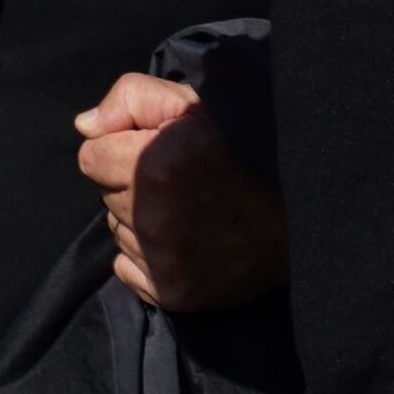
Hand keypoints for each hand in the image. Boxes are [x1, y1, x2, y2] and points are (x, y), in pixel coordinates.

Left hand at [77, 71, 287, 313]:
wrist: (307, 208)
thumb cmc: (247, 147)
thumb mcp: (193, 102)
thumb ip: (129, 98)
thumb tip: (86, 127)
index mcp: (154, 168)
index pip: (90, 156)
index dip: (121, 147)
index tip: (157, 150)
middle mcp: (155, 219)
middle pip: (105, 195)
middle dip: (131, 183)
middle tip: (183, 182)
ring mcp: (166, 262)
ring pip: (119, 231)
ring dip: (141, 220)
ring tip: (193, 210)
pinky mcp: (177, 294)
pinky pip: (128, 269)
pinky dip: (147, 257)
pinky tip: (189, 241)